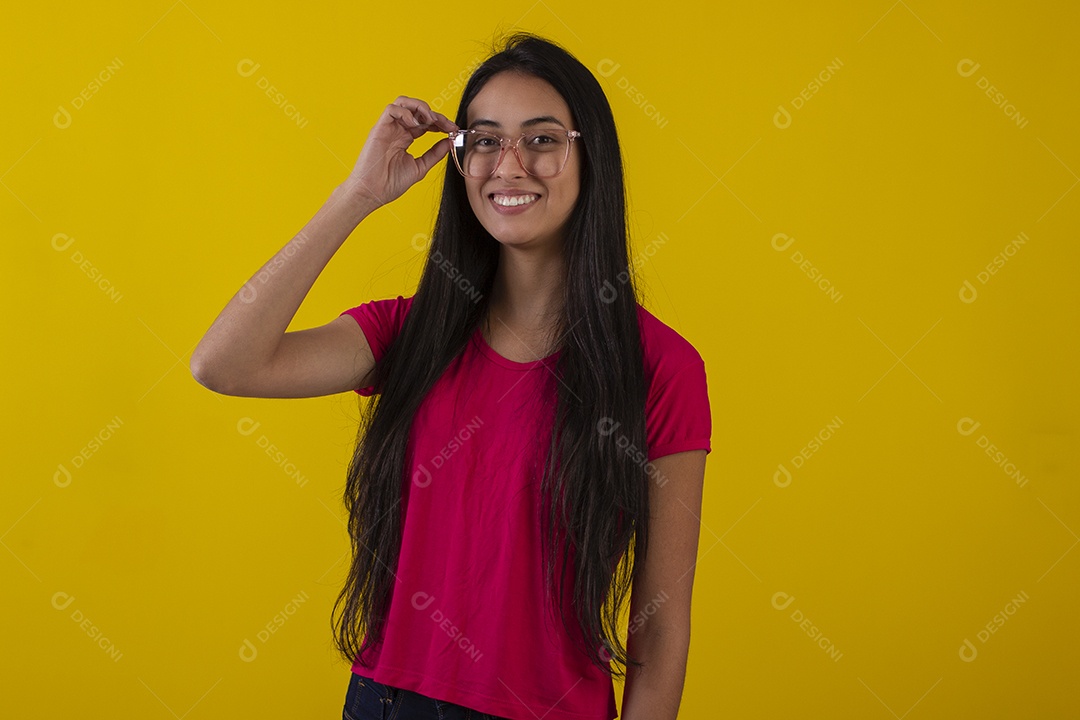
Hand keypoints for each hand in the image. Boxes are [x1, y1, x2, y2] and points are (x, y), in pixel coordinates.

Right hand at [342, 96, 458, 208]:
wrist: (372, 193)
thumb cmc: (390, 183)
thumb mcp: (420, 167)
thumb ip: (434, 154)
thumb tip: (449, 142)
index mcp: (406, 138)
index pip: (425, 121)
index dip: (440, 122)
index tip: (453, 130)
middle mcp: (397, 130)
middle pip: (417, 110)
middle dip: (435, 114)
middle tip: (447, 126)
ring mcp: (388, 128)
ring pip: (403, 103)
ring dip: (420, 107)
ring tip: (431, 120)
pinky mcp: (379, 129)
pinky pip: (391, 109)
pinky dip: (406, 112)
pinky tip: (416, 125)